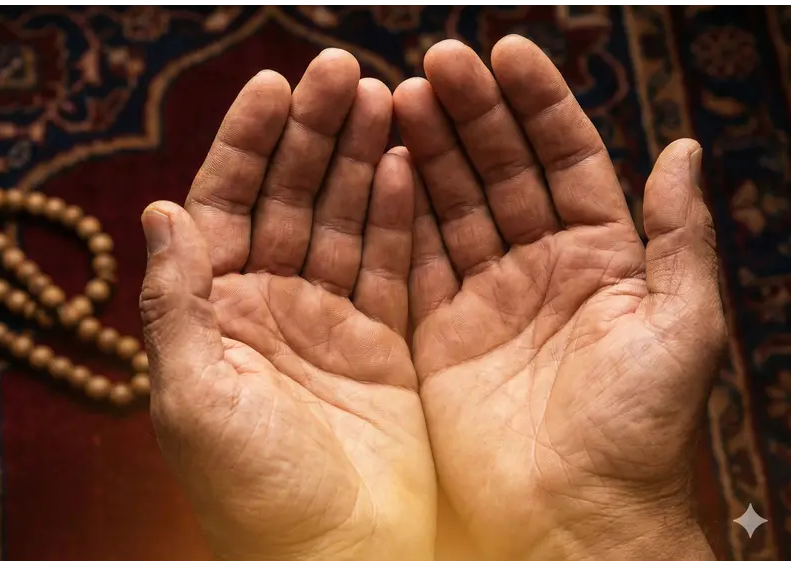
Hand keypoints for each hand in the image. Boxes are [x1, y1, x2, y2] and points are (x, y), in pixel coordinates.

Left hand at [139, 50, 435, 560]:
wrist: (334, 563)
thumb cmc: (251, 494)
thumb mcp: (193, 398)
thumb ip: (176, 302)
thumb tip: (158, 208)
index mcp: (214, 314)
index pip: (224, 204)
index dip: (247, 142)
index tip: (277, 83)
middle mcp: (268, 308)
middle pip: (289, 198)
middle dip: (313, 133)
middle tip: (343, 68)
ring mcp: (329, 322)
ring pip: (345, 219)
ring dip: (360, 158)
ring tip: (384, 95)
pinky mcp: (384, 345)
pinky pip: (392, 263)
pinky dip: (399, 213)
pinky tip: (405, 163)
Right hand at [394, 36, 722, 560]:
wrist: (574, 519)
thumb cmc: (637, 430)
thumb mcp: (680, 327)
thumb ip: (679, 237)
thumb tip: (685, 149)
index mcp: (602, 258)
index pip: (567, 159)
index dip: (538, 103)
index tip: (506, 49)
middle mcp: (540, 267)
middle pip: (501, 170)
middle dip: (473, 112)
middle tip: (437, 61)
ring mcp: (485, 297)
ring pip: (453, 204)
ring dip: (430, 149)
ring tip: (401, 94)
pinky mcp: (439, 331)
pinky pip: (417, 258)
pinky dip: (401, 212)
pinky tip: (386, 164)